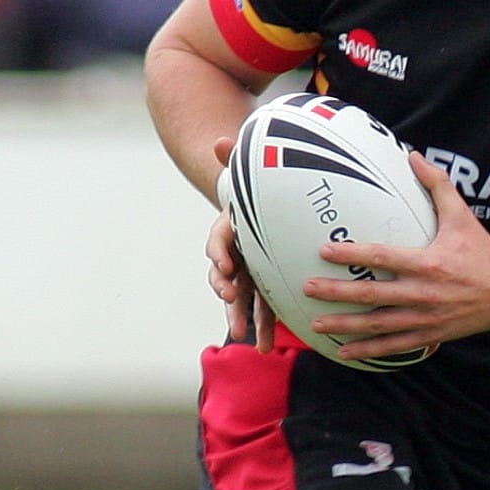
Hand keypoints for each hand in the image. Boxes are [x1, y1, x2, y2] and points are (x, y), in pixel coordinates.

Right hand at [207, 136, 277, 349]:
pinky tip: (268, 348)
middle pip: (224, 276)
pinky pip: (263, 310)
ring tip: (244, 337)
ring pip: (241, 298)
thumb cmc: (262, 193)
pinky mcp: (265, 288)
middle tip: (231, 298)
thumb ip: (235, 161)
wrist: (271, 209)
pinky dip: (264, 328)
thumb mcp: (252, 176)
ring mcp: (249, 273)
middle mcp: (236, 254)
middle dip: (226, 290)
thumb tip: (220, 141)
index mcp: (231, 229)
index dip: (220, 254)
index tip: (225, 265)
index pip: (219, 242)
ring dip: (240, 317)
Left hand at [304, 152, 489, 360]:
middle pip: (372, 295)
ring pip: (378, 325)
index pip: (383, 257)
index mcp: (429, 263)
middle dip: (337, 293)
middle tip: (308, 288)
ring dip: (345, 326)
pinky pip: (394, 346)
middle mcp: (424, 293)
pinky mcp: (429, 336)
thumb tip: (413, 156)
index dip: (352, 254)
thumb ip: (437, 185)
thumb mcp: (462, 215)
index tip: (324, 251)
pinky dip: (369, 350)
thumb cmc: (482, 252)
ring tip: (316, 324)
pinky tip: (344, 352)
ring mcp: (425, 318)